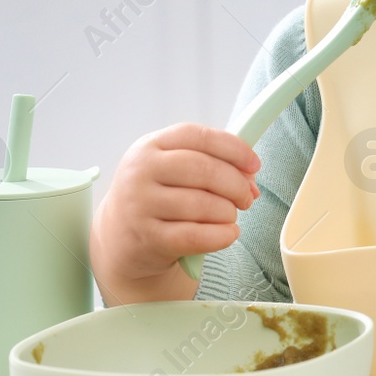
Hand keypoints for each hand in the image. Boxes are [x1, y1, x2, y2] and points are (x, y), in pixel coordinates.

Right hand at [90, 123, 260, 303]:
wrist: (120, 238)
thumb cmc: (159, 197)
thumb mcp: (174, 171)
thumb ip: (211, 164)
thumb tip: (250, 178)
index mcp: (150, 146)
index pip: (198, 137)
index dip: (234, 148)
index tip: (255, 164)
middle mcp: (140, 172)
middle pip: (204, 169)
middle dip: (236, 185)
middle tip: (247, 197)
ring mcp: (140, 205)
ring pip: (202, 204)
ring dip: (228, 212)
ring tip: (231, 216)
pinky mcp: (147, 238)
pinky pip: (195, 236)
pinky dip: (221, 236)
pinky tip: (229, 234)